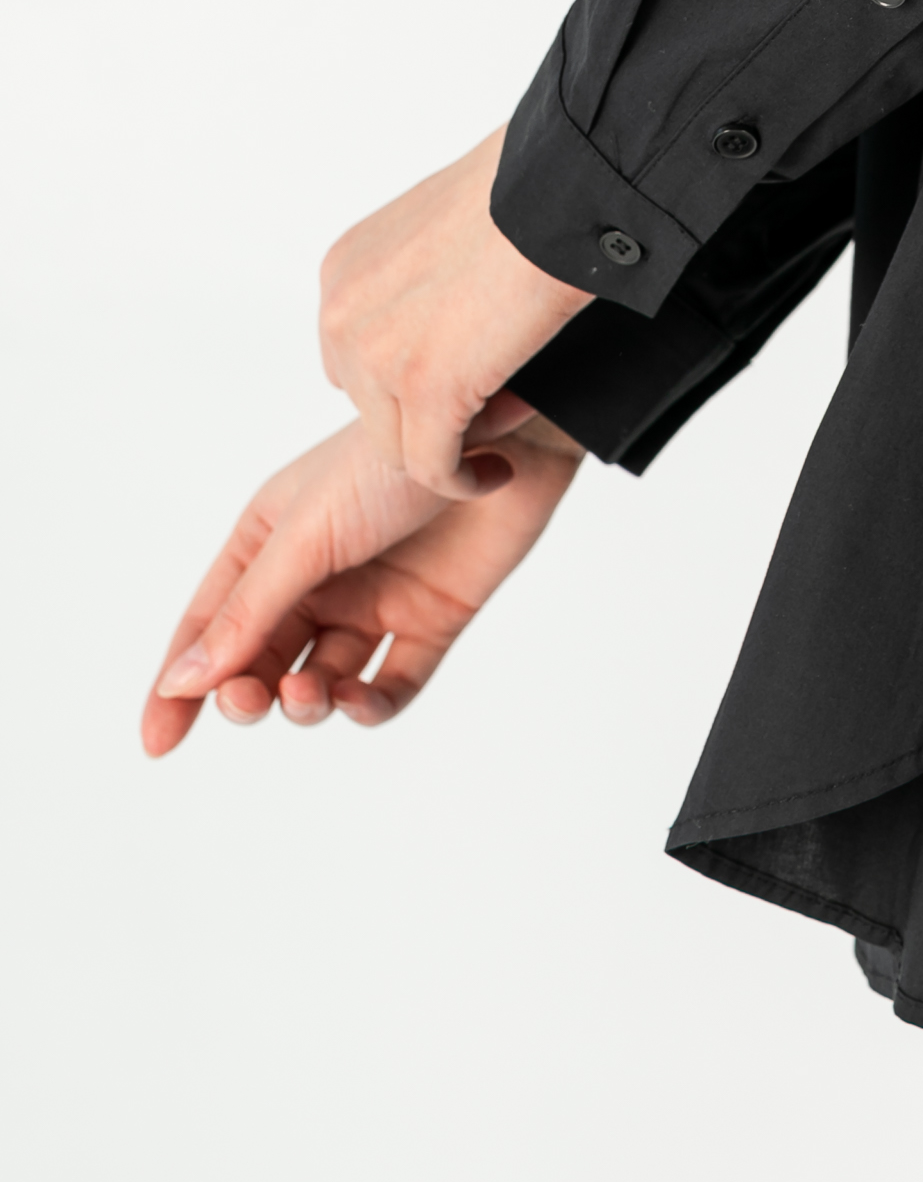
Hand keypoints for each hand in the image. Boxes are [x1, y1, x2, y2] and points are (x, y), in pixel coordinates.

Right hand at [142, 410, 583, 754]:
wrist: (506, 437)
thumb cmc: (392, 464)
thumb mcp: (306, 537)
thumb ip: (249, 612)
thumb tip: (184, 682)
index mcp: (270, 541)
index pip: (209, 625)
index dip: (179, 686)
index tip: (156, 744)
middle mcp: (318, 575)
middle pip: (262, 659)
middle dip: (245, 692)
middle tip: (250, 700)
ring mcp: (374, 599)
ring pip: (322, 679)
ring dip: (306, 701)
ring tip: (308, 693)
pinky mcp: (430, 620)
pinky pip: (390, 683)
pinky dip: (368, 705)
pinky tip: (355, 701)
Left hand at [317, 126, 590, 495]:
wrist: (563, 187)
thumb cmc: (530, 188)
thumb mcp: (447, 225)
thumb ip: (430, 272)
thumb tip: (456, 304)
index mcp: (346, 268)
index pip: (356, 353)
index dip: (408, 376)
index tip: (467, 376)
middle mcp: (343, 312)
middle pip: (369, 403)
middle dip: (424, 413)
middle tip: (491, 407)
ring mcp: (376, 355)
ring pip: (398, 443)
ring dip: (448, 448)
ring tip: (502, 435)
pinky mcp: (425, 391)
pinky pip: (431, 468)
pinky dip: (463, 479)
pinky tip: (498, 471)